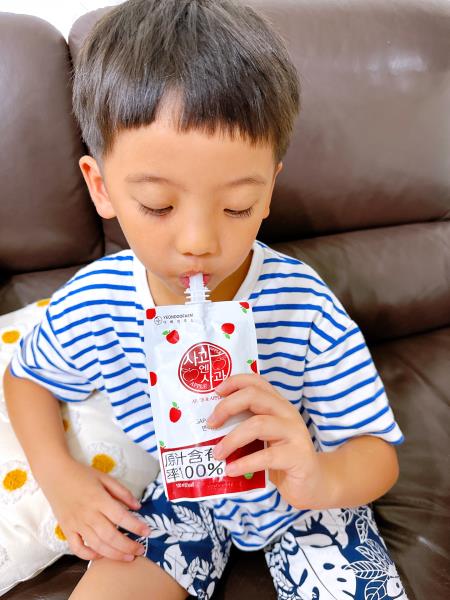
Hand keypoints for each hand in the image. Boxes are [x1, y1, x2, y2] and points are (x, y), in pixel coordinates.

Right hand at [40, 457, 150, 561]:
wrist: (56, 474)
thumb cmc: (82, 475)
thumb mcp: (105, 478)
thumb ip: (122, 492)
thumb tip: (138, 507)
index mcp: (99, 499)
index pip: (121, 517)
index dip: (136, 526)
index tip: (147, 532)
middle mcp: (88, 514)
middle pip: (110, 536)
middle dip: (128, 546)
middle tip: (140, 551)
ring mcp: (76, 524)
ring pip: (96, 545)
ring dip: (114, 554)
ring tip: (127, 558)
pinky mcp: (67, 530)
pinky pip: (77, 548)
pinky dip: (89, 555)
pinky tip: (101, 556)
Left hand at [207, 374, 330, 508]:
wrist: (313, 484)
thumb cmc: (280, 459)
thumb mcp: (261, 439)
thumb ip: (244, 427)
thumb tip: (211, 427)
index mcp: (277, 405)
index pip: (256, 381)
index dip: (234, 382)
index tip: (215, 391)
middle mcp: (287, 413)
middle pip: (254, 396)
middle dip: (227, 407)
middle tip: (210, 424)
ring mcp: (295, 433)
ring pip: (258, 424)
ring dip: (232, 439)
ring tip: (217, 454)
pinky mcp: (298, 456)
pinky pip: (267, 456)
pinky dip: (245, 463)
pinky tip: (231, 470)